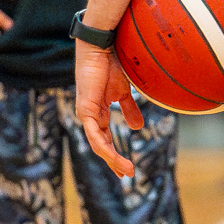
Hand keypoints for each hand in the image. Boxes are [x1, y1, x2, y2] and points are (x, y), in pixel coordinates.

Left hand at [74, 40, 143, 176]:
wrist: (102, 48)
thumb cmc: (111, 65)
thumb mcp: (123, 93)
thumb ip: (128, 110)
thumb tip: (137, 128)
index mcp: (98, 113)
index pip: (105, 139)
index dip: (115, 153)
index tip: (126, 167)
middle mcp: (90, 116)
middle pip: (100, 145)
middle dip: (113, 161)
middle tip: (126, 174)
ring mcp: (86, 114)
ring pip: (98, 144)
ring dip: (112, 159)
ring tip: (125, 170)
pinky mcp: (85, 110)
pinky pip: (95, 134)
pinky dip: (104, 146)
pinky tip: (113, 156)